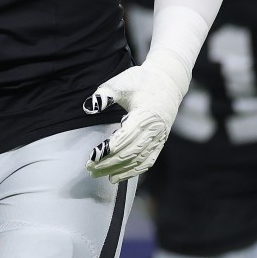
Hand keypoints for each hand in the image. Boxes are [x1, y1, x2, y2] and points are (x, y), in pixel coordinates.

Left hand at [83, 63, 182, 183]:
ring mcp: (159, 138)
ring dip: (119, 170)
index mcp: (144, 115)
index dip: (107, 150)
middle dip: (109, 163)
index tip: (92, 156)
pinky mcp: (160, 142)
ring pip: (138, 160)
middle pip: (129, 153)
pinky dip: (134, 171)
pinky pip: (147, 162)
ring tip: (101, 175)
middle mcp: (154, 129)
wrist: (167, 82)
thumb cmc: (141, 81)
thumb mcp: (121, 83)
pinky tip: (119, 176)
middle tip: (90, 168)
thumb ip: (105, 95)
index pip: (124, 139)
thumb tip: (89, 107)